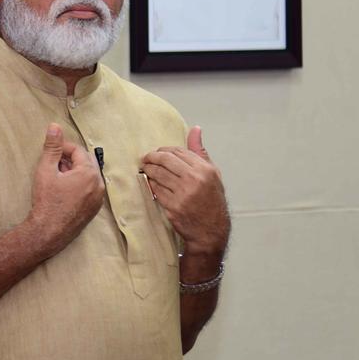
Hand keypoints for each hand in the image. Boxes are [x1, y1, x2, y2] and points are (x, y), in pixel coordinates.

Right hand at [28, 123, 104, 255]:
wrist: (49, 231)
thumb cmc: (47, 200)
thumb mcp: (46, 170)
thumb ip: (52, 147)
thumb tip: (54, 126)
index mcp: (89, 172)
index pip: (78, 150)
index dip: (63, 148)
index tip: (50, 152)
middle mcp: (98, 184)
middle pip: (86, 161)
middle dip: (69, 159)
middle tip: (53, 164)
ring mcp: (98, 198)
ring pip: (88, 175)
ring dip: (74, 171)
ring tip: (56, 177)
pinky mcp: (94, 208)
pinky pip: (90, 189)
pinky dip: (79, 184)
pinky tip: (63, 190)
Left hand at [141, 126, 229, 254]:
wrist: (210, 230)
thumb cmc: (211, 200)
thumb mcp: (212, 174)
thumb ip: (200, 152)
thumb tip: (195, 129)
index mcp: (205, 169)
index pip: (178, 152)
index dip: (164, 150)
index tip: (157, 153)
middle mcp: (195, 179)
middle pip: (165, 160)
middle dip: (151, 157)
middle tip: (146, 159)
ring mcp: (183, 193)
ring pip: (157, 174)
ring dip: (148, 170)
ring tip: (146, 169)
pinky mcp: (173, 205)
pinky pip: (155, 189)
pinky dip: (150, 184)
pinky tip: (151, 183)